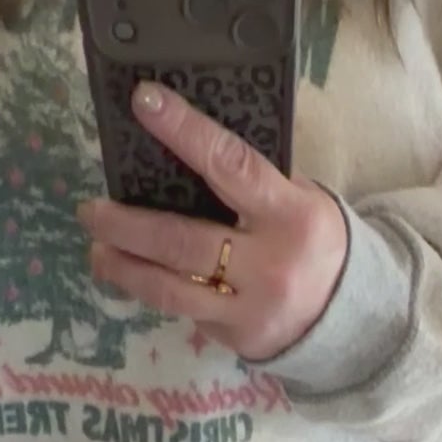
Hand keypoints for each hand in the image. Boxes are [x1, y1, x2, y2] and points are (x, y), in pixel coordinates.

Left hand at [80, 84, 347, 360]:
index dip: (184, 132)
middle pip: (181, 241)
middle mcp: (270, 265)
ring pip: (170, 289)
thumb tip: (178, 151)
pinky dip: (156, 291)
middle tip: (91, 211)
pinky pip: (185, 311)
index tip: (145, 103)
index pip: (230, 166)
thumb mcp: (300, 200)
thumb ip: (250, 184)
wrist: (350, 314)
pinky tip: (137, 276)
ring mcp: (250, 309)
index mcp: (290, 215)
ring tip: (97, 251)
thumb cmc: (313, 240)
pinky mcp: (235, 338)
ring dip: (124, 268)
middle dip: (126, 225)